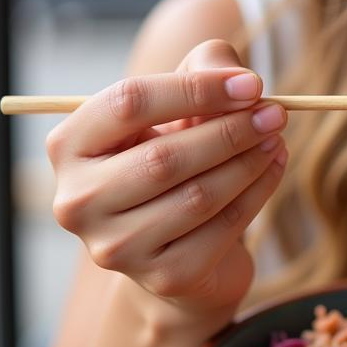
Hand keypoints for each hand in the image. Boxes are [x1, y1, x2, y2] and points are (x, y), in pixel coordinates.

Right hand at [46, 39, 287, 316]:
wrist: (180, 244)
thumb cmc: (174, 156)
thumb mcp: (182, 105)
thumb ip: (204, 69)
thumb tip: (240, 78)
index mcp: (70, 146)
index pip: (130, 103)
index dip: (196, 88)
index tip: (251, 83)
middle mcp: (78, 200)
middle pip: (165, 158)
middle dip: (231, 131)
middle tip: (276, 113)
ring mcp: (116, 246)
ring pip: (199, 196)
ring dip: (249, 162)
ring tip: (276, 138)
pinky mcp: (162, 277)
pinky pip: (223, 228)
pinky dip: (258, 192)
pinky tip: (273, 168)